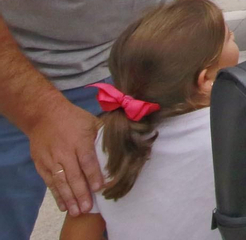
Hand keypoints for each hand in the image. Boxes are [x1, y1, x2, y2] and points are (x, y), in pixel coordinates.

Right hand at [29, 99, 102, 215]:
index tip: (99, 188)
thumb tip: (124, 145)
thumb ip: (103, 136)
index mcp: (79, 140)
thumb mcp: (92, 122)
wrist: (43, 115)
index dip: (93, 175)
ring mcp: (51, 159)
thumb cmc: (73, 118)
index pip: (87, 160)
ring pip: (60, 182)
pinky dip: (56, 195)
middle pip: (73, 175)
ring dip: (68, 198)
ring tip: (76, 211)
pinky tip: (63, 206)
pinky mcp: (41, 165)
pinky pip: (49, 182)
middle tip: (87, 208)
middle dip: (80, 193)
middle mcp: (64, 152)